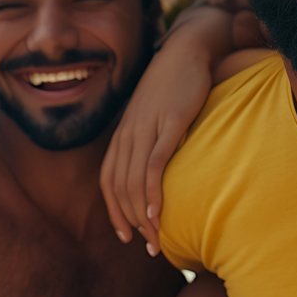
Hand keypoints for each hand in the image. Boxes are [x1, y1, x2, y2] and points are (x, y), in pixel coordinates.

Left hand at [100, 37, 216, 254]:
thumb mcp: (154, 114)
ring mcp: (148, 128)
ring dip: (144, 217)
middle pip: (120, 189)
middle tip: (150, 246)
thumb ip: (150, 140)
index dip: (114, 212)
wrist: (186, 50)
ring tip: (157, 240)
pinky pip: (155, 164)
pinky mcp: (170, 123)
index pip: (109, 181)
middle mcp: (129, 134)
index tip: (127, 236)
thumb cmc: (174, 85)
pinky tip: (160, 212)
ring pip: (135, 182)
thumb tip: (157, 169)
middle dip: (132, 223)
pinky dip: (154, 192)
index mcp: (123, 134)